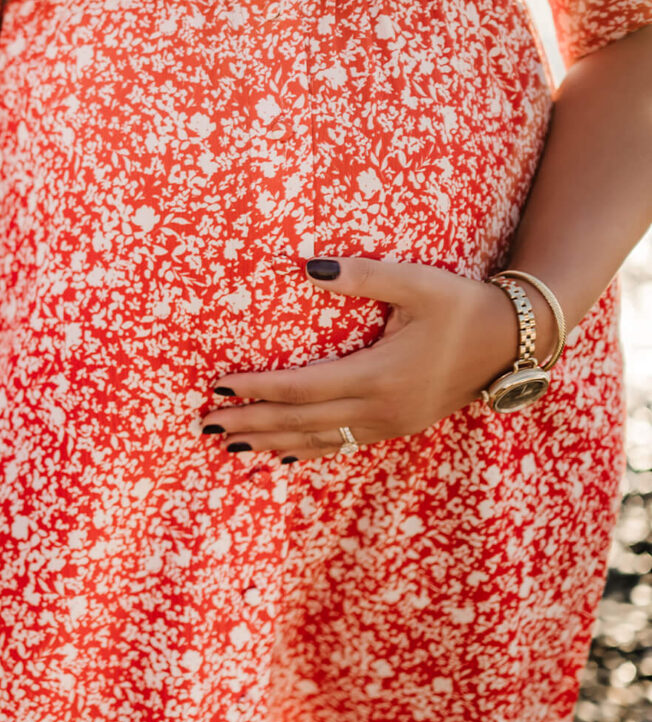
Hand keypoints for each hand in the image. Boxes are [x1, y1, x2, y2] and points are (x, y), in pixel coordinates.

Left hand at [202, 256, 523, 461]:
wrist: (515, 340)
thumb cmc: (463, 304)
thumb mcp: (416, 282)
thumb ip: (361, 276)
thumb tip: (307, 267)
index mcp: (379, 374)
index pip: (302, 388)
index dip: (258, 389)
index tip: (220, 387)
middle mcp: (381, 407)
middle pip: (301, 421)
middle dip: (252, 423)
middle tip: (207, 424)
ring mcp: (392, 423)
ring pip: (319, 439)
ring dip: (272, 442)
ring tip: (231, 444)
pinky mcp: (400, 427)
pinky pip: (343, 445)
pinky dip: (308, 450)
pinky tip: (282, 454)